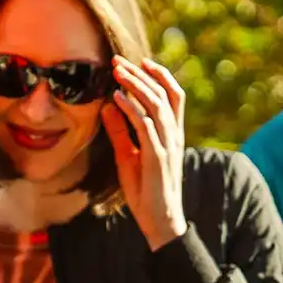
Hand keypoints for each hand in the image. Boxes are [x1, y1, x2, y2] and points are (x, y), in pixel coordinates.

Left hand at [101, 56, 188, 250]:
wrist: (159, 221)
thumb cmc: (145, 190)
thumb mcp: (128, 156)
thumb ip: (120, 131)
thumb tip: (108, 106)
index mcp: (172, 134)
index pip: (174, 96)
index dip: (160, 75)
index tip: (141, 62)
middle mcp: (174, 136)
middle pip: (164, 95)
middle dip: (141, 75)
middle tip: (119, 62)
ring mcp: (167, 146)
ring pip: (157, 106)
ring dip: (136, 86)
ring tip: (117, 73)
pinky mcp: (157, 158)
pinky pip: (146, 127)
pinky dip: (132, 110)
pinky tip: (117, 99)